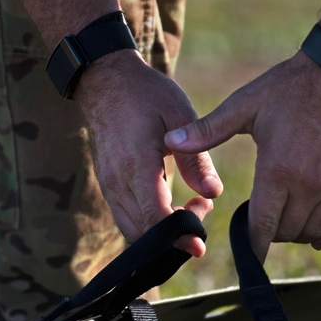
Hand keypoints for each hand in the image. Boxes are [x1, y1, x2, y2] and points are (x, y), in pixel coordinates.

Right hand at [75, 50, 222, 255]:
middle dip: (176, 235)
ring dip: (162, 232)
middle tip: (202, 208)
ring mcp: (108, 186)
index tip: (201, 240)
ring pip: (133, 230)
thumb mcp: (179, 115)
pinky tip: (172, 206)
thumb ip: (196, 159)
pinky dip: (150, 223)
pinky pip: (127, 218)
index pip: (156, 218)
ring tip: (190, 208)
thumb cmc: (146, 94)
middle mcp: (117, 181)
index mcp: (136, 165)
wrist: (106, 80)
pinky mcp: (108, 186)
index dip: (180, 235)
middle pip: (144, 232)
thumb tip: (214, 194)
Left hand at [164, 52, 320, 260]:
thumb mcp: (245, 105)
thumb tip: (170, 143)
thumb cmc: (289, 87)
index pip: (262, 227)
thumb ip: (208, 130)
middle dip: (274, 234)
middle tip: (268, 221)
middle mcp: (308, 185)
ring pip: (315, 232)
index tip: (249, 255)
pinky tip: (319, 234)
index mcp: (277, 170)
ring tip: (290, 222)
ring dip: (299, 234)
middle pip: (287, 233)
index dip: (254, 246)